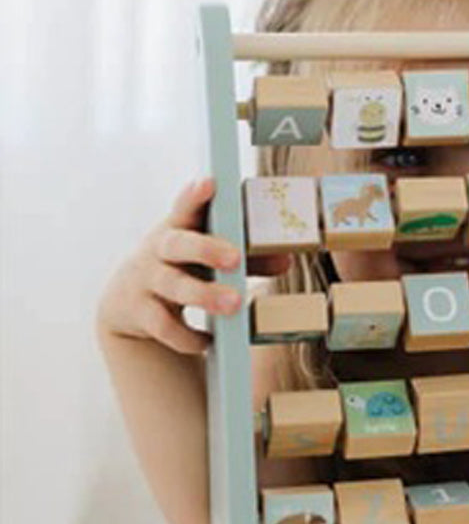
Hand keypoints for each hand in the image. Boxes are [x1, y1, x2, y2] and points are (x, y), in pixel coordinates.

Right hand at [96, 177, 289, 353]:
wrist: (127, 301)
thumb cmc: (182, 267)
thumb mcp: (208, 256)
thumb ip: (249, 257)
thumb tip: (287, 259)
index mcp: (178, 228)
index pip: (185, 207)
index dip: (196, 195)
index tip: (210, 183)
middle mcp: (158, 250)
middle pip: (178, 244)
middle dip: (207, 249)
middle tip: (235, 259)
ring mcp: (146, 280)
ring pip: (173, 285)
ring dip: (205, 295)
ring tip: (234, 303)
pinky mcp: (140, 311)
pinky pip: (163, 325)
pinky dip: (187, 335)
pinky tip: (207, 340)